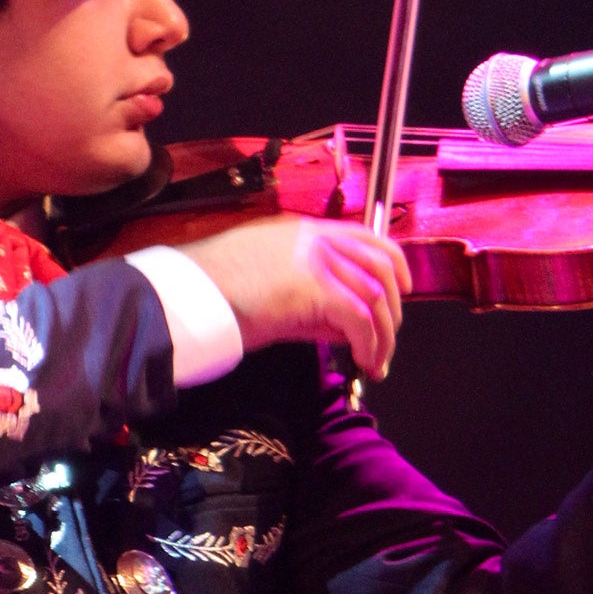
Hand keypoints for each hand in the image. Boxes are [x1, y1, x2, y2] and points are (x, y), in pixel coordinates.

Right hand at [177, 216, 411, 379]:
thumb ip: (311, 295)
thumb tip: (344, 324)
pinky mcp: (315, 290)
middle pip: (380, 266)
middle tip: (388, 338)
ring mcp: (317, 261)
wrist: (191, 294)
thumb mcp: (271, 282)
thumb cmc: (218, 291)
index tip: (401, 290)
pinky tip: (363, 361)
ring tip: (376, 359)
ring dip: (384, 334)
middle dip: (393, 307)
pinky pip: (360, 319)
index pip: (366, 237)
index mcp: (305, 231)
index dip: (393, 264)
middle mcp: (317, 240)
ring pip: (375, 295)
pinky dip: (369, 344)